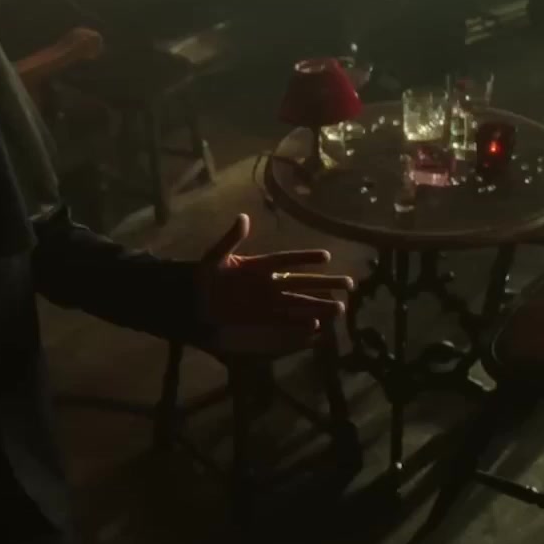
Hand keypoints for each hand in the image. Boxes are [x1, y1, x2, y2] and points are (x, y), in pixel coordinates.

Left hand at [195, 214, 352, 342]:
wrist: (192, 301)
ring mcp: (266, 302)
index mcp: (258, 265)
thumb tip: (243, 217)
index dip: (305, 257)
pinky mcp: (260, 318)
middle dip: (325, 284)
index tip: (326, 256)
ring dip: (317, 305)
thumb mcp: (215, 256)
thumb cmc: (203, 276)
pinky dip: (298, 323)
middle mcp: (267, 283)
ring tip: (341, 308)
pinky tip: (315, 325)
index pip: (286, 260)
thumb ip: (231, 239)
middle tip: (350, 285)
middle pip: (301, 282)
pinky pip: (283, 321)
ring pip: (297, 302)